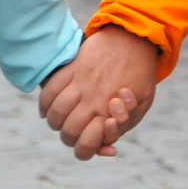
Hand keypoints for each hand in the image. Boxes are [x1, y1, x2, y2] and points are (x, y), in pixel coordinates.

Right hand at [39, 26, 158, 159]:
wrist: (135, 39)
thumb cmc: (141, 76)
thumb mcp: (142, 105)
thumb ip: (124, 127)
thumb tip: (110, 148)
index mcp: (110, 111)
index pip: (85, 146)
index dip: (85, 149)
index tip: (92, 140)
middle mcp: (92, 99)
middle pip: (67, 132)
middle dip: (70, 137)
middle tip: (76, 131)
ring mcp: (79, 82)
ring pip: (55, 113)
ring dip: (55, 122)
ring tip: (61, 120)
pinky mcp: (72, 68)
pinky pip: (49, 89)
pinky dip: (45, 103)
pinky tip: (48, 108)